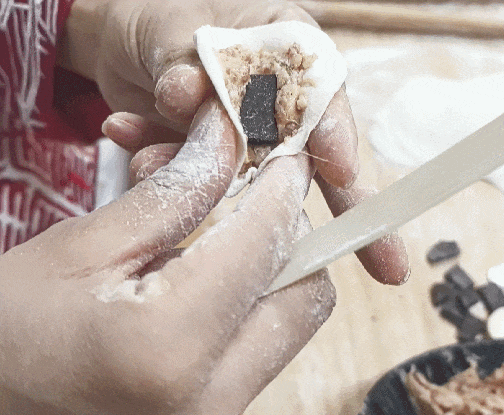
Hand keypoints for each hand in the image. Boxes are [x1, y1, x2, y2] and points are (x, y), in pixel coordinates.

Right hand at [0, 99, 335, 414]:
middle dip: (288, 231)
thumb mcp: (85, 246)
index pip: (262, 244)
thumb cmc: (11, 329)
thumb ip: (172, 194)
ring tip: (227, 230)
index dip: (281, 188)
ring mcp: (220, 414)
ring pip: (293, 320)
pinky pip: (266, 343)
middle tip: (254, 193)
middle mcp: (212, 396)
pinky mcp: (218, 414)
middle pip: (305, 293)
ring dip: (276, 263)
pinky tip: (215, 272)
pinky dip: (256, 296)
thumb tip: (228, 144)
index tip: (283, 155)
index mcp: (168, 345)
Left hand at [59, 0, 409, 283]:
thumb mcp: (173, 25)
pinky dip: (164, 171)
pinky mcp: (213, 160)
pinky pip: (202, 182)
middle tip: (386, 263)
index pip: (322, 97)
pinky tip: (130, 138)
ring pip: (250, 183)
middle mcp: (276, 103)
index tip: (341, 170)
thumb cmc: (158, 12)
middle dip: (339, 206)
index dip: (335, 136)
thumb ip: (186, 60)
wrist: (121, 35)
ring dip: (205, 186)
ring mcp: (245, 137)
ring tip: (145, 157)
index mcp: (287, 53)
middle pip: (310, 157)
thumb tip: (188, 92)